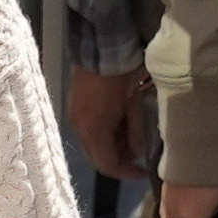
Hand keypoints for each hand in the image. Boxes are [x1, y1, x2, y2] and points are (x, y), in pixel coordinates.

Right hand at [64, 65, 156, 181]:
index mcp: (93, 130)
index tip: (143, 172)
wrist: (100, 45)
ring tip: (132, 136)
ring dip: (112, 145)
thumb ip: (136, 132)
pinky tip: (119, 123)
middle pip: (97, 156)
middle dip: (119, 158)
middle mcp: (79, 127)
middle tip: (139, 153)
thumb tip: (139, 152)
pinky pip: (89, 129)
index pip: (107, 164)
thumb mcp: (135, 105)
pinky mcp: (74, 105)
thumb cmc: (122, 75)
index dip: (126, 172)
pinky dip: (104, 133)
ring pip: (93, 143)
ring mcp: (74, 116)